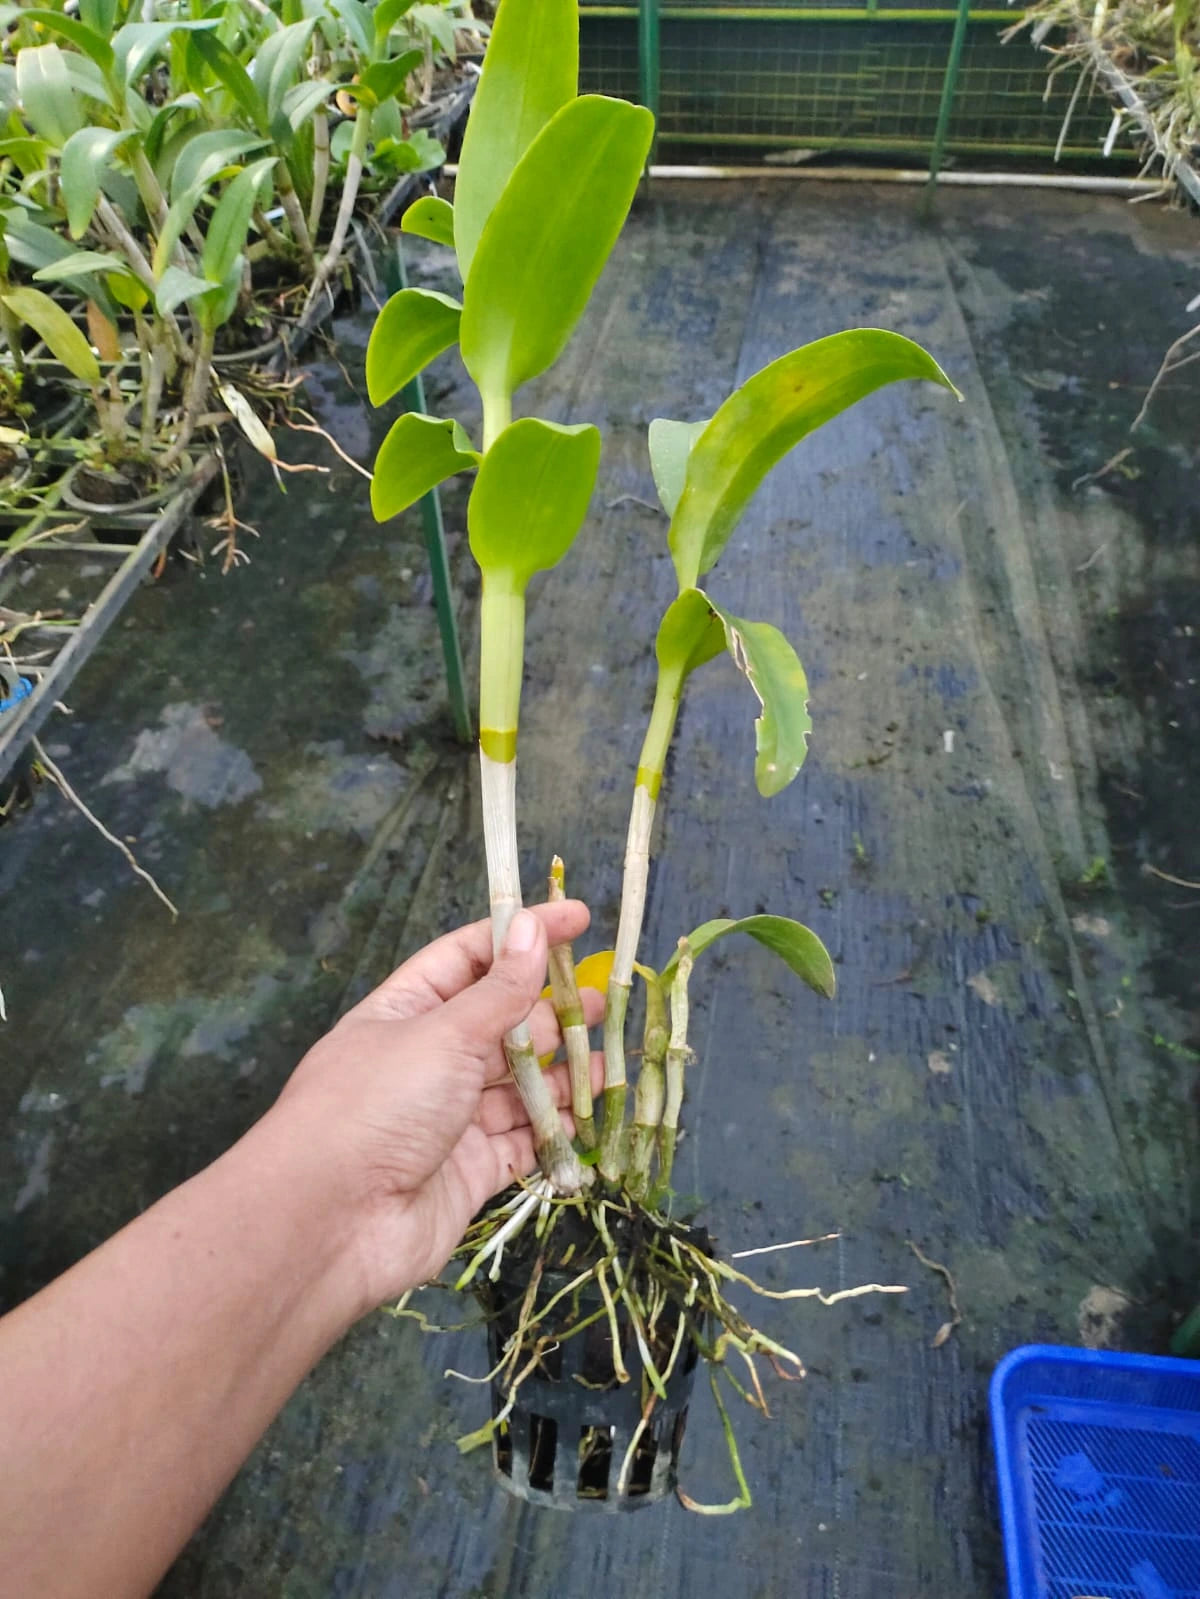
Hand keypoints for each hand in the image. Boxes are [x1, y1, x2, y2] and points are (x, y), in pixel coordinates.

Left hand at [270, 901, 602, 1310]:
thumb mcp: (443, 1033)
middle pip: (500, 1024)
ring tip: (608, 1062)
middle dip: (551, 1013)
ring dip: (562, 1074)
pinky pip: (522, 1141)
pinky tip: (590, 1116)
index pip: (470, 958)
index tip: (577, 920)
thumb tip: (530, 926)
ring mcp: (448, 1119)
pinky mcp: (469, 1171)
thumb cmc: (377, 1105)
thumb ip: (499, 990)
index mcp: (407, 1011)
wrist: (331, 1222)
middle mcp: (427, 1060)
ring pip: (517, 1086)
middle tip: (603, 1002)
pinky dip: (555, 1129)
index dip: (521, 936)